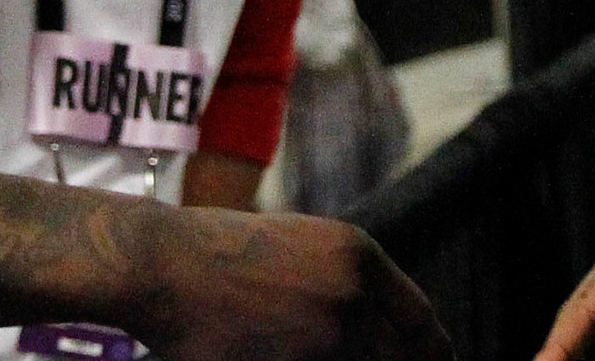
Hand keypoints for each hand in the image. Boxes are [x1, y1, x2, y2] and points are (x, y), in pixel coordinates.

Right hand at [135, 209, 449, 360]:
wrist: (162, 262)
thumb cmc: (223, 253)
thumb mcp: (301, 245)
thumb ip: (349, 283)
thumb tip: (385, 332)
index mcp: (358, 256)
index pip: (420, 322)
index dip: (432, 355)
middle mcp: (351, 293)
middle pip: (400, 359)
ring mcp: (322, 335)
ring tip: (311, 356)